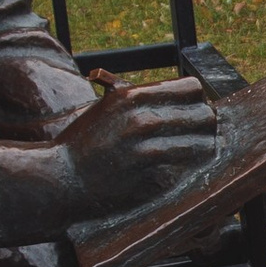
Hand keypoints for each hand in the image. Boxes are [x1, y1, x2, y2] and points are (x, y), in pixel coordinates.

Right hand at [49, 76, 217, 220]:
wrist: (61, 177)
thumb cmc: (85, 142)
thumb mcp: (109, 107)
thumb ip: (141, 99)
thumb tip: (180, 95)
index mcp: (132, 96)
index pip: (192, 89)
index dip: (196, 101)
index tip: (192, 111)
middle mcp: (140, 120)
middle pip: (203, 115)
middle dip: (204, 125)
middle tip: (199, 134)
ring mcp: (145, 150)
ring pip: (200, 145)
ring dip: (201, 149)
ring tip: (195, 153)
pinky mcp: (147, 177)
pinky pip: (184, 169)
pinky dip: (186, 169)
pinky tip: (180, 170)